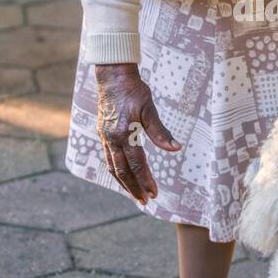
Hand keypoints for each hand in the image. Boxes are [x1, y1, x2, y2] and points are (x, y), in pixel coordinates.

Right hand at [94, 62, 181, 203]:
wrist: (112, 76)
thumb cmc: (133, 90)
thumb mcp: (149, 109)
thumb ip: (160, 132)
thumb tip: (175, 149)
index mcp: (123, 134)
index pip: (137, 164)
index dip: (145, 180)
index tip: (154, 193)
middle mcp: (111, 138)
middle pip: (122, 171)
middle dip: (134, 188)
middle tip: (145, 202)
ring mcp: (104, 136)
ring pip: (113, 166)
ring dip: (124, 182)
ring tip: (134, 194)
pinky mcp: (102, 133)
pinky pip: (109, 157)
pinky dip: (116, 170)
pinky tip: (124, 174)